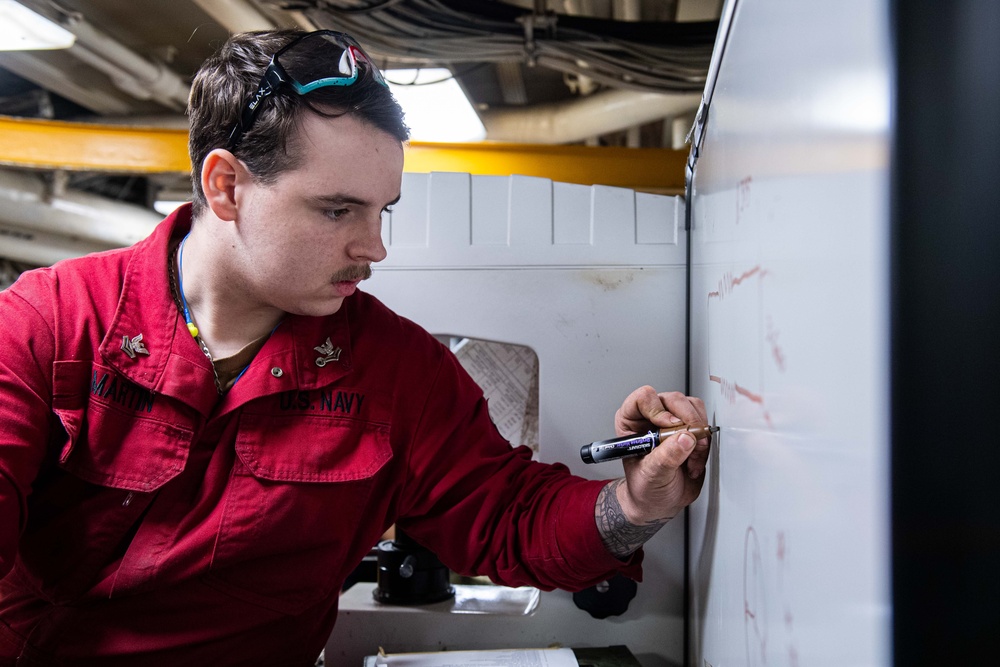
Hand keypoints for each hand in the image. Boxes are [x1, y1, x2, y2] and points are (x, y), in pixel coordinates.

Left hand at [613, 385, 710, 524]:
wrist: (661, 501)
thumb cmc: (646, 488)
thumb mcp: (651, 476)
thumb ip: (666, 457)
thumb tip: (684, 438)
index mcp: (631, 421)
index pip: (643, 398)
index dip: (659, 410)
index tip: (670, 427)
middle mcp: (651, 415)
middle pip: (673, 400)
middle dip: (686, 423)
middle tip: (688, 445)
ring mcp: (672, 420)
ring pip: (691, 406)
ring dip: (697, 434)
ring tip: (691, 458)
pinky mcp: (690, 428)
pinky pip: (703, 421)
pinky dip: (704, 441)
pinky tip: (695, 459)